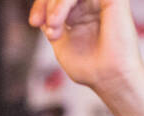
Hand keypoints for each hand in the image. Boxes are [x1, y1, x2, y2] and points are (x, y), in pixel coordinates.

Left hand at [28, 0, 143, 90]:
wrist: (109, 79)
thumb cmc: (89, 69)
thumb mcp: (62, 43)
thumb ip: (53, 23)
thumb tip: (42, 11)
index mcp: (84, 12)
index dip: (42, 4)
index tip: (34, 23)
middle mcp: (93, 3)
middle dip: (45, 3)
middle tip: (40, 25)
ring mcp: (101, 0)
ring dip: (53, 5)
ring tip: (52, 28)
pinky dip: (63, 3)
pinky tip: (57, 21)